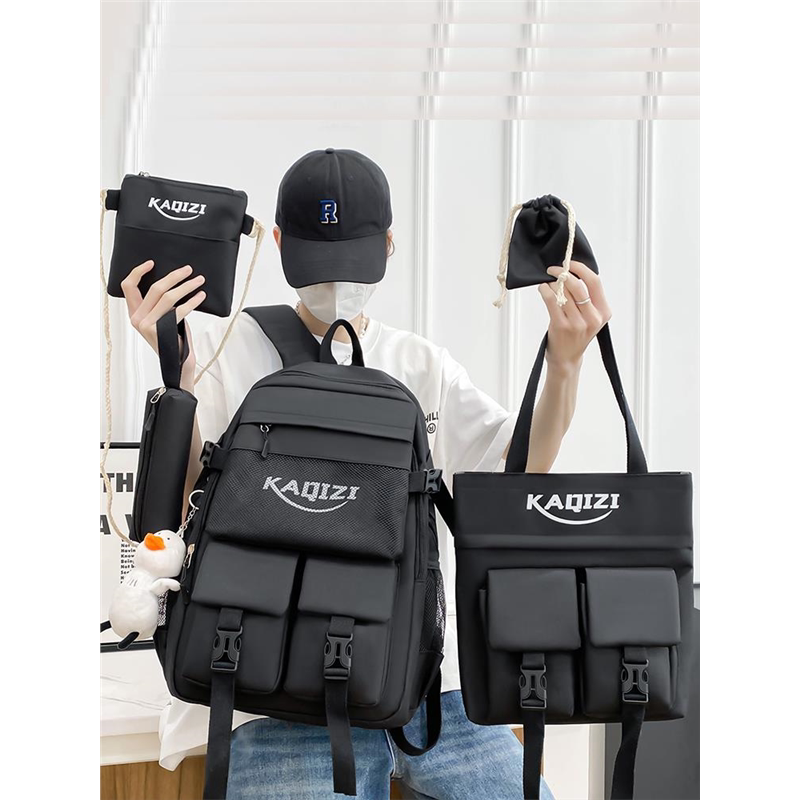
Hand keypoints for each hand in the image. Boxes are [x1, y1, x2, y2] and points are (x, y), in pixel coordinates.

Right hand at [120, 261, 205, 387]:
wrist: (178, 364)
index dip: (138, 272)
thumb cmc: (174, 339)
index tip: (152, 262)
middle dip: (175, 276)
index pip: (128, 287)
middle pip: (155, 288)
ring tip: (200, 281)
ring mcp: (145, 325)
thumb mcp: (164, 318)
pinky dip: (192, 301)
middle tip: (189, 270)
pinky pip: (178, 310)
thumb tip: (175, 279)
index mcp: (134, 314)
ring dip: (187, 286)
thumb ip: (162, 303)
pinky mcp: (158, 331)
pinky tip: (201, 296)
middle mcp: (136, 319)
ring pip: (168, 297)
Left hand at [537, 261, 611, 374]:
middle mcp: (593, 318)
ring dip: (552, 283)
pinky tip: (542, 288)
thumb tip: (572, 271)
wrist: (567, 358)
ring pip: (563, 292)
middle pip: (578, 285)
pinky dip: (545, 290)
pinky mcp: (561, 326)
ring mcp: (577, 323)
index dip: (581, 268)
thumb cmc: (576, 334)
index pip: (595, 282)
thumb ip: (587, 297)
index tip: (569, 263)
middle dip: (563, 273)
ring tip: (547, 282)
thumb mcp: (590, 317)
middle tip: (554, 269)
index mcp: (603, 312)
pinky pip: (552, 300)